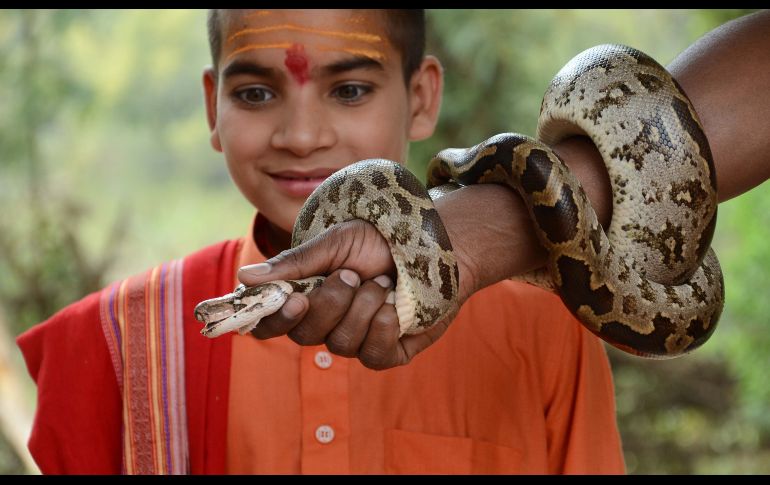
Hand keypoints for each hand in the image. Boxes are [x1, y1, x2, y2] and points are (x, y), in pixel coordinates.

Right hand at [238, 219, 451, 369]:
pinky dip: (382, 326)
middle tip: (353, 273)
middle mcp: (326, 324)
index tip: (294, 300)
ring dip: (363, 307)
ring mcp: (356, 340)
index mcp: (305, 297)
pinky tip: (393, 305)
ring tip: (383, 281)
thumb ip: (295, 263)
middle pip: (306, 335)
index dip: (273, 320)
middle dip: (330, 303)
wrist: (431, 245)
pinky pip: (373, 354)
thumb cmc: (380, 240)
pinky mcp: (387, 351)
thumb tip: (243, 277)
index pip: (270, 324)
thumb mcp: (336, 242)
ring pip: (341, 343)